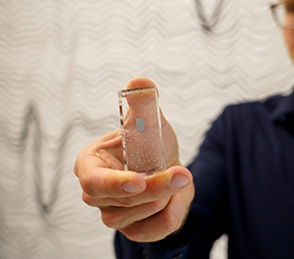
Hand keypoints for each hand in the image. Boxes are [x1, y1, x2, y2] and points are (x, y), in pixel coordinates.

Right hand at [74, 77, 194, 241]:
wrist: (167, 169)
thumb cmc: (151, 144)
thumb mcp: (150, 122)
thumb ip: (144, 103)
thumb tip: (140, 83)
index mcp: (90, 165)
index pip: (94, 182)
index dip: (115, 183)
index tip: (139, 181)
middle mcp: (96, 194)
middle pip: (122, 200)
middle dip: (157, 187)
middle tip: (184, 174)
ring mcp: (113, 214)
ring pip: (141, 215)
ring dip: (167, 195)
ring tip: (176, 177)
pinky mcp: (132, 229)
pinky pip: (156, 230)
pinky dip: (174, 212)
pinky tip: (176, 196)